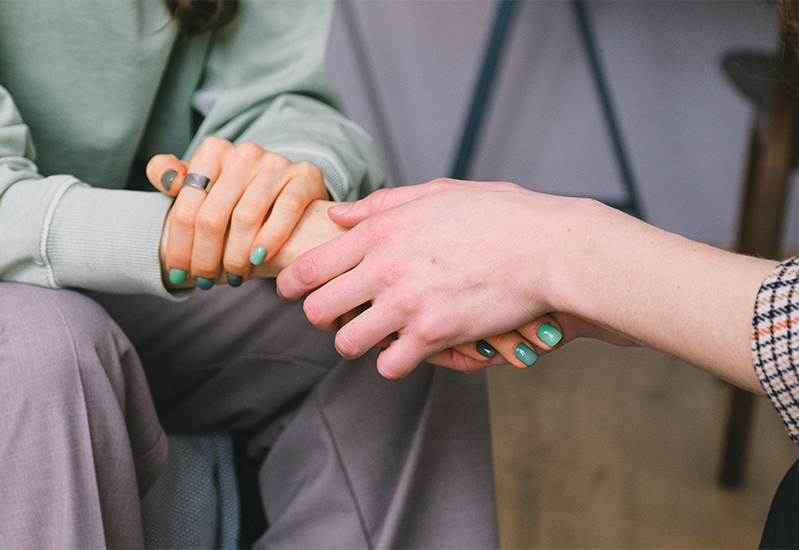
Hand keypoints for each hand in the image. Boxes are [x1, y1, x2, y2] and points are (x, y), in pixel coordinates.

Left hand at [147, 137, 327, 287]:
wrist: (287, 191)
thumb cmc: (234, 197)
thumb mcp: (200, 184)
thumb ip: (171, 176)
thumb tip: (166, 179)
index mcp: (212, 151)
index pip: (186, 208)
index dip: (179, 247)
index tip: (177, 274)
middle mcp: (244, 152)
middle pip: (212, 217)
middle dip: (205, 258)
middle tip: (206, 281)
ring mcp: (276, 163)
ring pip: (246, 218)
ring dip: (236, 257)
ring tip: (234, 277)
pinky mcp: (305, 175)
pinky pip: (286, 209)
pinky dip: (271, 239)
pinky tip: (260, 259)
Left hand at [277, 178, 588, 377]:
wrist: (549, 248)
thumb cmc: (499, 215)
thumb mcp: (437, 193)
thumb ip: (382, 204)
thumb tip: (339, 214)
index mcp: (380, 231)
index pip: (309, 266)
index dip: (290, 284)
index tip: (290, 291)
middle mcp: (384, 268)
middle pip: (317, 309)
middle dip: (320, 317)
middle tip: (336, 317)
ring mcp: (406, 304)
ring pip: (347, 342)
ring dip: (356, 342)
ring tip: (372, 335)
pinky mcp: (433, 335)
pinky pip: (389, 365)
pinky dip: (394, 361)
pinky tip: (407, 350)